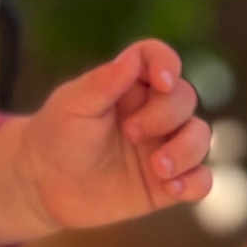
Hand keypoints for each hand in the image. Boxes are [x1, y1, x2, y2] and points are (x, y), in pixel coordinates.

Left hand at [0, 38, 211, 239]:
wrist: (44, 184)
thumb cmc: (55, 135)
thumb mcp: (72, 105)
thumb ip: (104, 82)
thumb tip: (133, 59)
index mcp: (127, 85)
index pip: (157, 58)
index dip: (167, 63)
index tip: (161, 82)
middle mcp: (150, 111)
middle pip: (184, 97)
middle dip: (165, 115)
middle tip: (130, 133)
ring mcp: (162, 146)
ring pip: (201, 136)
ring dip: (186, 150)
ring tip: (156, 168)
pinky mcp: (166, 182)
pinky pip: (202, 180)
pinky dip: (194, 182)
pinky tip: (170, 188)